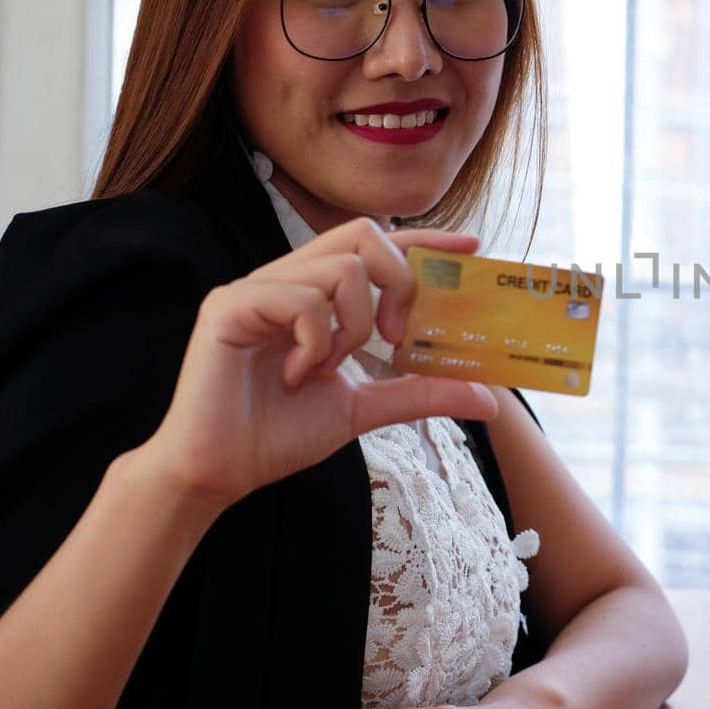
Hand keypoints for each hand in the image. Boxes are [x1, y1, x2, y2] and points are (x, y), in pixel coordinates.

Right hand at [136, 217, 500, 512]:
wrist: (220, 473)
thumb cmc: (279, 435)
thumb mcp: (366, 408)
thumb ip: (421, 393)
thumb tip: (489, 399)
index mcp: (314, 294)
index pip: (376, 247)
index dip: (424, 241)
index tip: (471, 247)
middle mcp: (285, 278)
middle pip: (363, 235)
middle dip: (399, 280)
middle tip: (395, 336)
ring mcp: (255, 287)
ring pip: (341, 268)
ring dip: (352, 325)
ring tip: (329, 368)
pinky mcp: (229, 305)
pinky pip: (301, 298)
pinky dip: (316, 341)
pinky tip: (299, 374)